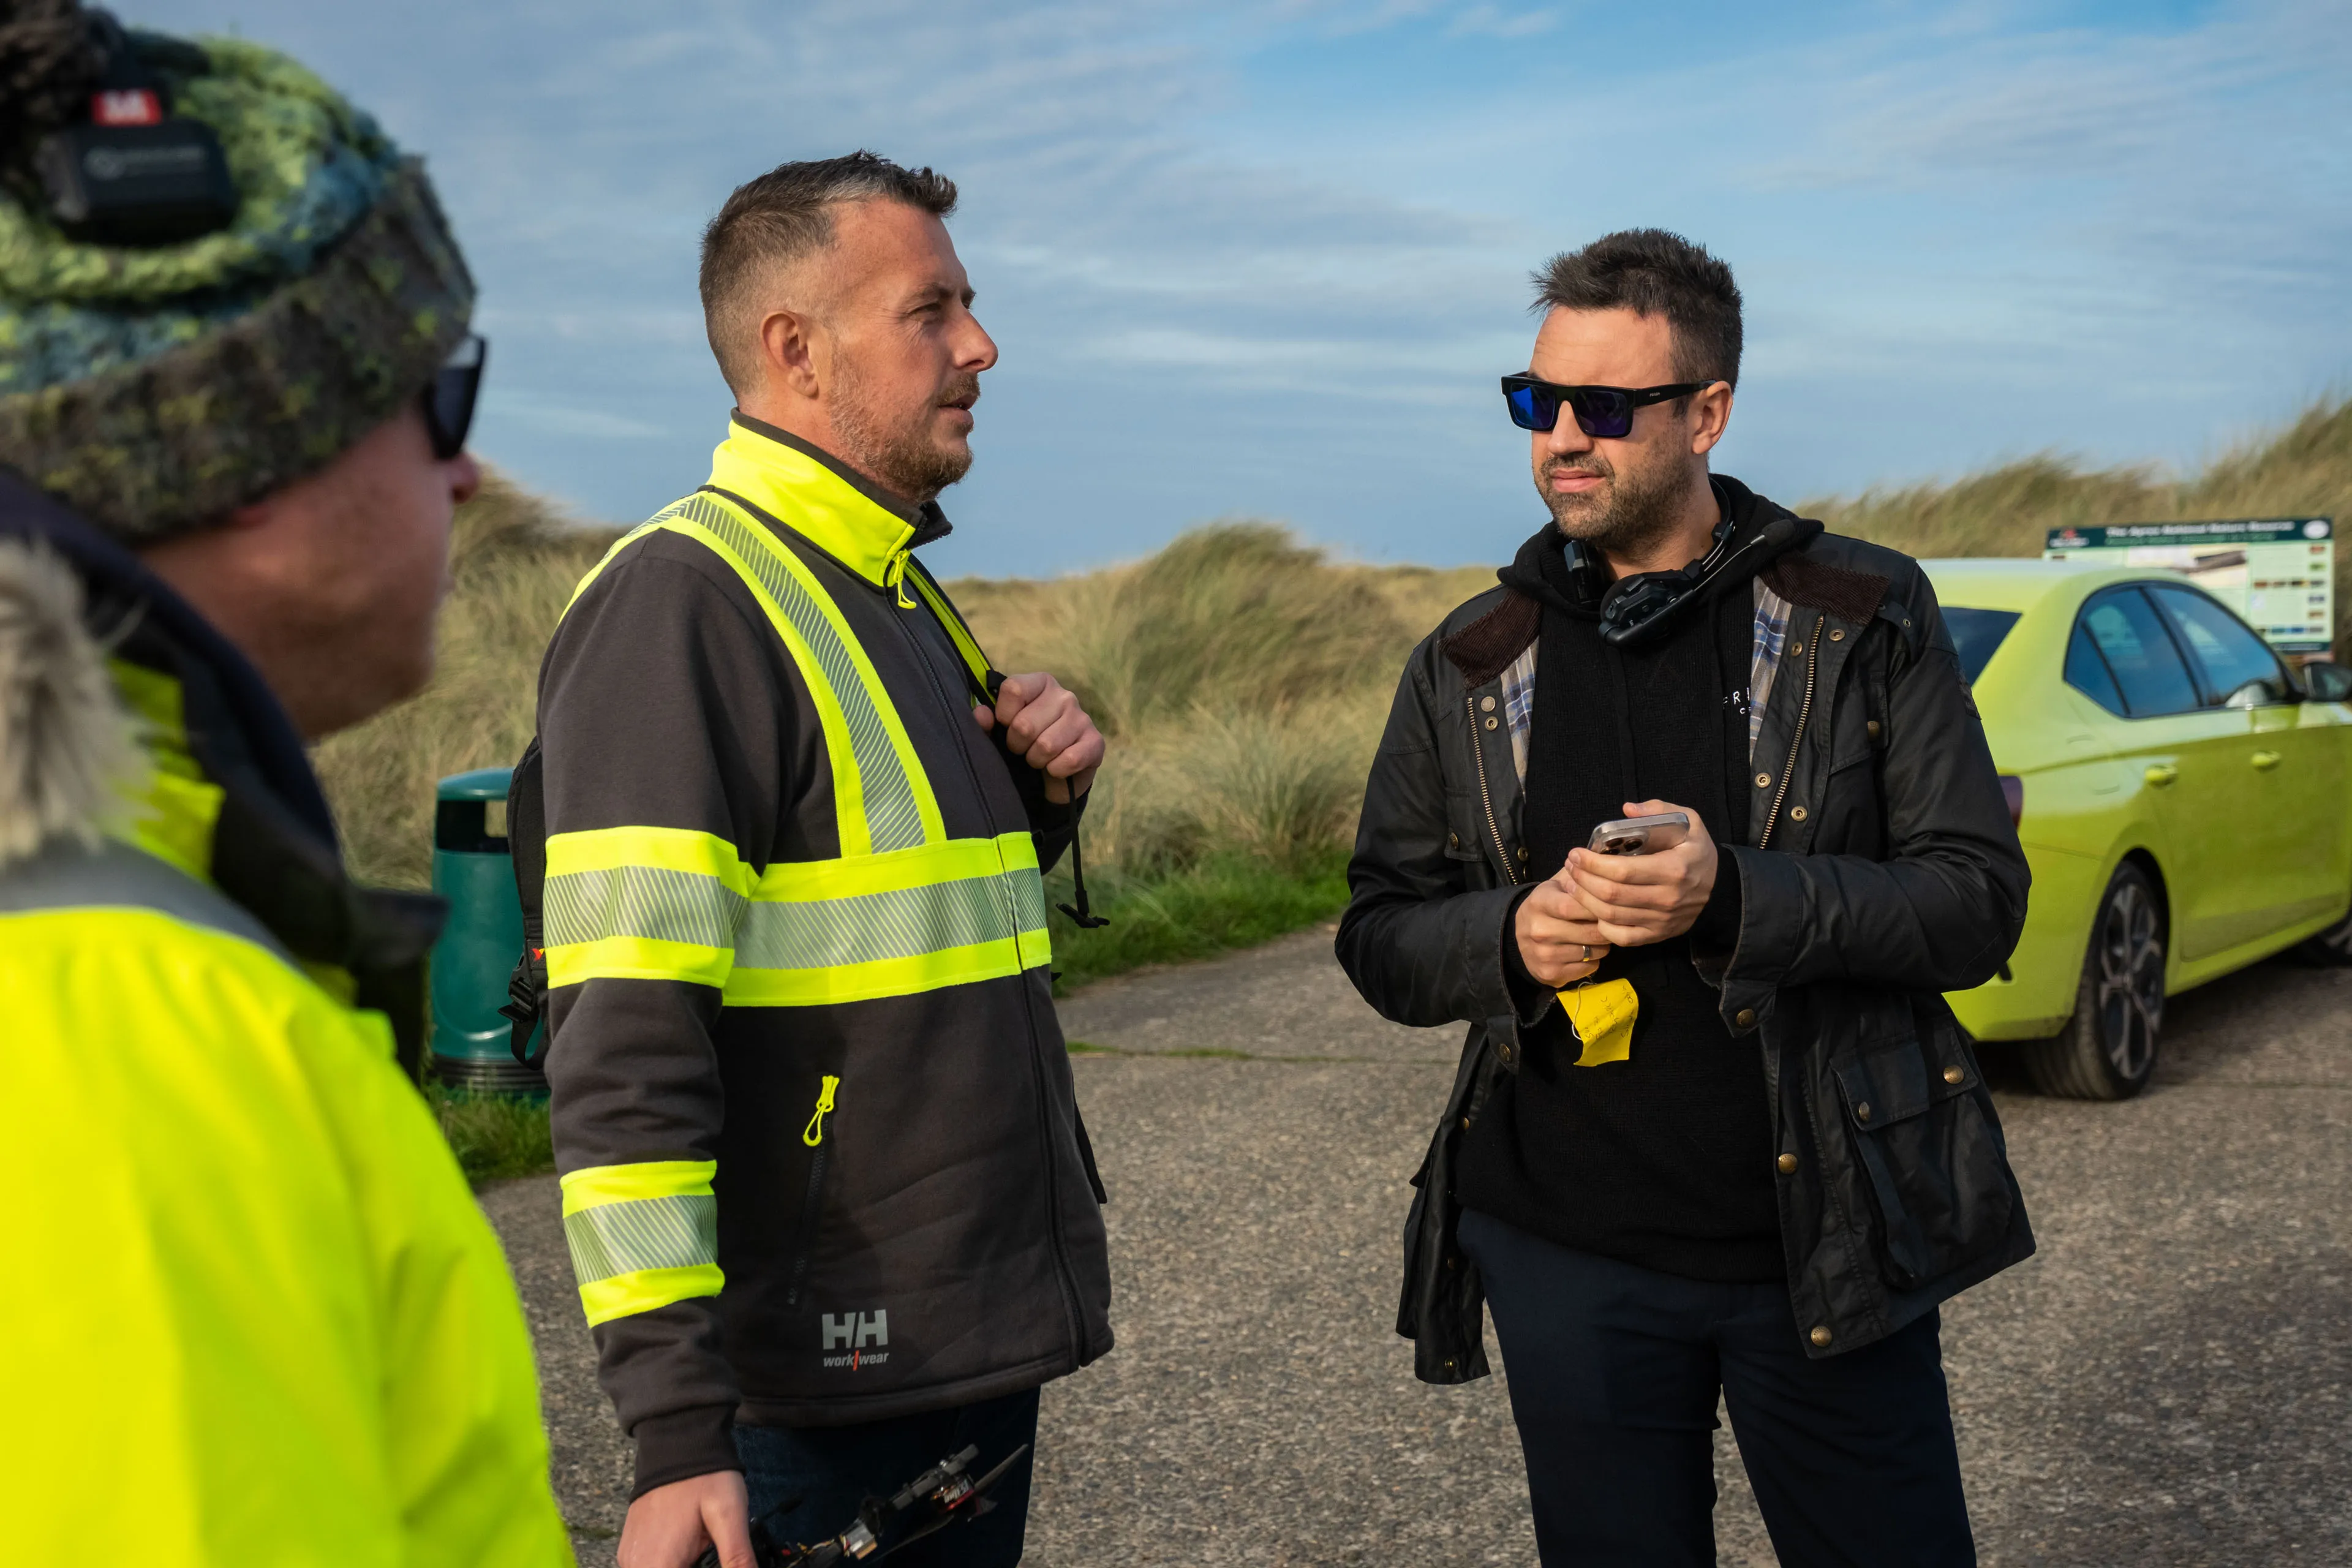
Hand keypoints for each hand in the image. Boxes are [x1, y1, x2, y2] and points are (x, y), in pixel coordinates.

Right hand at [619, 1469, 752, 1567]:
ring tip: (701, 1550)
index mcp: (659, 1563)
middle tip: (712, 1554)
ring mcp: (630, 1558)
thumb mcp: (729, 1516)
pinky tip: (689, 1553)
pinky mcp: (630, 1549)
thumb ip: (737, 1557)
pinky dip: (668, 1564)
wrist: (677, 1441)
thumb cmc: (703, 1477)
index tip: (716, 1562)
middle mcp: (636, 1566)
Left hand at [975, 671, 1103, 804]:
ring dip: (1037, 760)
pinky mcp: (1096, 742)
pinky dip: (1056, 770)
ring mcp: (1082, 718)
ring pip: (1046, 746)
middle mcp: (1064, 695)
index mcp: (1040, 683)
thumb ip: (987, 723)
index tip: (1006, 727)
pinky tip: (1057, 767)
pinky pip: (1069, 760)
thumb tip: (980, 714)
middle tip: (1024, 749)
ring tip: (1040, 758)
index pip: (1014, 689)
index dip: (1003, 715)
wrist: (1054, 776)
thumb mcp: (1001, 733)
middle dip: (1018, 745)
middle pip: (1025, 724)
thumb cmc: (1025, 745)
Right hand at [1514, 876, 1614, 988]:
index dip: (1598, 906)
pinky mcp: (1550, 974)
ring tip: (1594, 936)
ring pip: (1594, 951)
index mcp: (1540, 902)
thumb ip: (1579, 875)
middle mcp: (1538, 930)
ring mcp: (1543, 955)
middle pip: (1591, 932)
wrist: (1518, 938)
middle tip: (1610, 923)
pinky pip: (1589, 967)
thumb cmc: (1546, 907)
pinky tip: (1584, 951)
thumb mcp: (1556, 885)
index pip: (1576, 905)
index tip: (1610, 905)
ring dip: (1603, 944)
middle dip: (1607, 927)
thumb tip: (1606, 861)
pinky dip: (1593, 960)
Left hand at [1565, 798, 1717, 948]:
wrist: (1720, 890)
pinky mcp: (1657, 935)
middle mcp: (1667, 899)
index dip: (1592, 864)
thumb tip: (1627, 810)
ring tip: (1571, 883)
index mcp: (1674, 869)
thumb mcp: (1689, 822)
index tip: (1576, 853)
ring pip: (1611, 916)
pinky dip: (1601, 924)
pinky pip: (1621, 936)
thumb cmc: (1696, 852)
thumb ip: (1660, 810)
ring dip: (1584, 900)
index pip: (1623, 871)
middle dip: (1582, 879)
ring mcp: (1662, 921)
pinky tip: (1591, 908)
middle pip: (1612, 895)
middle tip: (1569, 866)